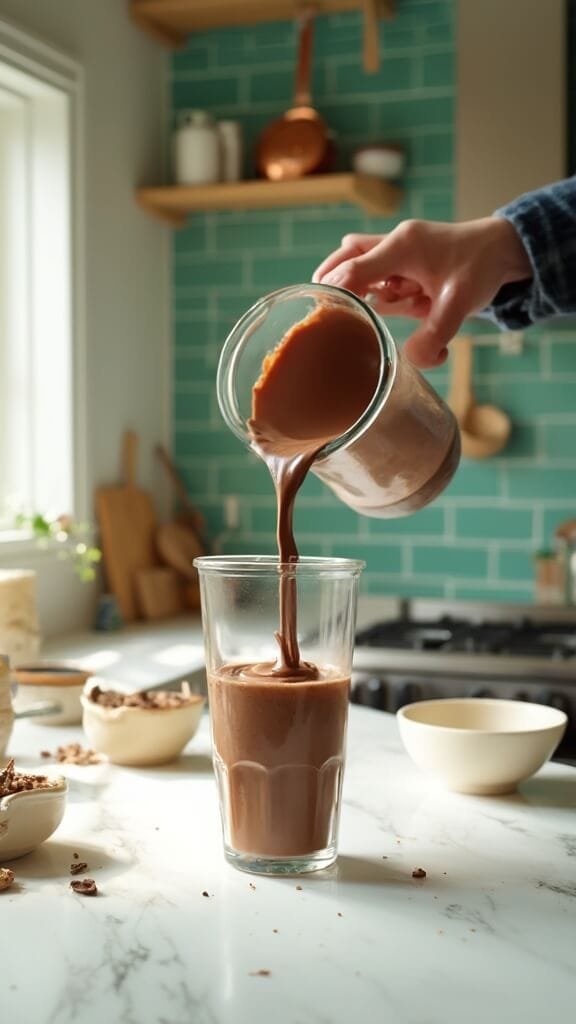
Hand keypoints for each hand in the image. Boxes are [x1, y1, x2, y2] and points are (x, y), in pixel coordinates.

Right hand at [313, 217, 531, 368]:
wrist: (503, 251)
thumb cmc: (481, 268)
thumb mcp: (461, 304)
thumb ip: (436, 334)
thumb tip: (413, 360)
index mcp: (403, 246)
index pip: (354, 268)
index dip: (335, 292)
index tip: (322, 315)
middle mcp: (395, 244)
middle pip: (345, 256)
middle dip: (331, 281)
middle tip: (320, 309)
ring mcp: (397, 252)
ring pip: (359, 265)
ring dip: (360, 288)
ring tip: (372, 309)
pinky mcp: (402, 263)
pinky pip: (377, 276)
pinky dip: (374, 291)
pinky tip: (390, 308)